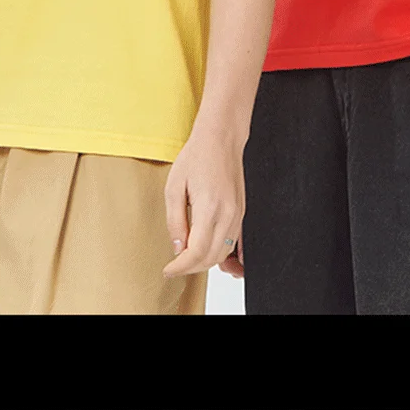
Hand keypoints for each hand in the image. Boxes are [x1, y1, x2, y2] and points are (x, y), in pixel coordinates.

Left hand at [162, 122, 245, 278]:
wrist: (221, 139)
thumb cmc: (197, 157)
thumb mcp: (174, 187)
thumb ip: (175, 221)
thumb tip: (178, 249)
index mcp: (209, 208)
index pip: (196, 252)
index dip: (180, 267)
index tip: (168, 270)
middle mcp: (228, 215)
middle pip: (211, 258)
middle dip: (191, 268)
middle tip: (174, 266)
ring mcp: (238, 215)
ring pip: (223, 254)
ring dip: (204, 262)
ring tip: (186, 258)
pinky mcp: (241, 213)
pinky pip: (232, 244)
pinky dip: (219, 254)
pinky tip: (206, 253)